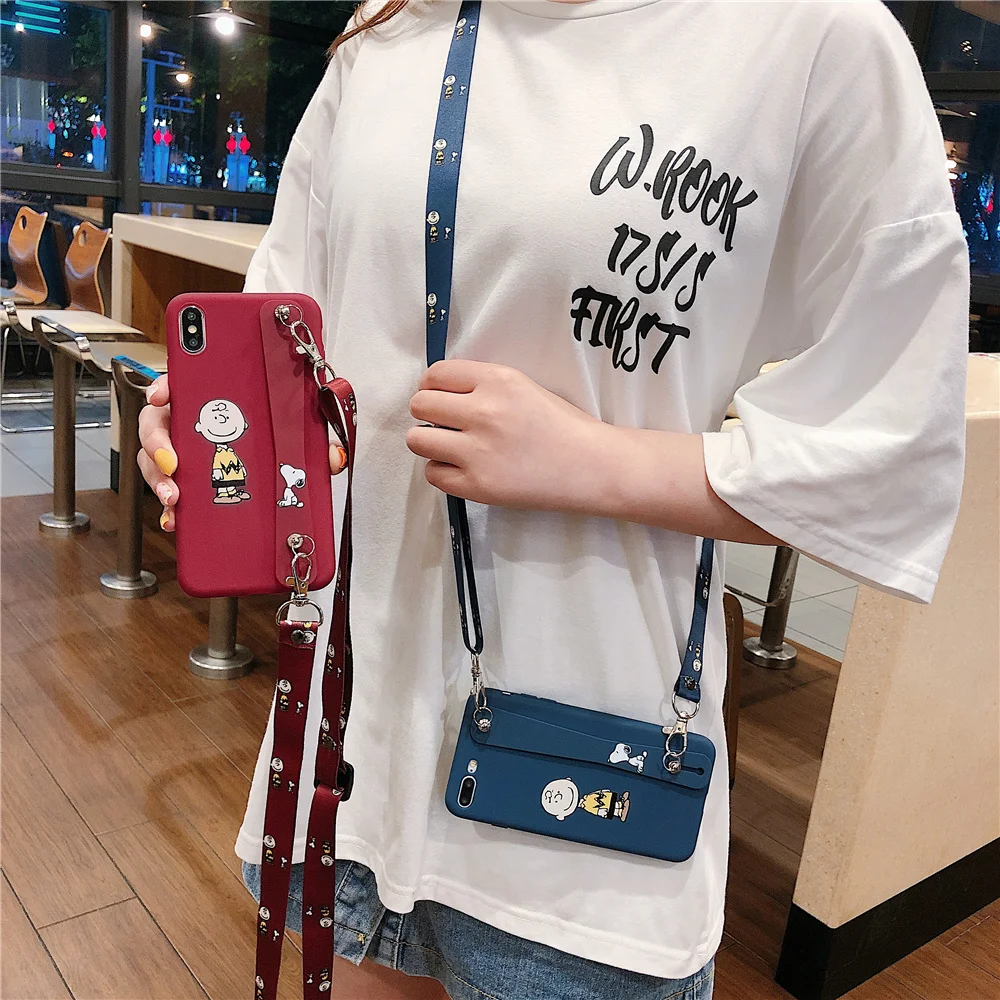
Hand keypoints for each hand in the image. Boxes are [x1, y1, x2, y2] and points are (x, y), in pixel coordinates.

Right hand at [137, 375, 347, 532]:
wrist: (279, 475)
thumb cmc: (280, 440)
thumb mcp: (299, 436)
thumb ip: (316, 442)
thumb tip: (334, 458)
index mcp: (212, 400)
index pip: (181, 383)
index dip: (165, 386)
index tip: (163, 396)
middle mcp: (191, 423)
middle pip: (157, 425)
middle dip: (157, 444)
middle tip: (174, 463)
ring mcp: (183, 453)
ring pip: (155, 461)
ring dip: (159, 479)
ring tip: (175, 499)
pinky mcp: (185, 483)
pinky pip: (167, 493)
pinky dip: (169, 510)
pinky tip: (176, 521)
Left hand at [406, 360, 611, 511]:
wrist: (591, 466)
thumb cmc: (562, 426)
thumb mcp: (524, 386)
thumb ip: (483, 385)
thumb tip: (438, 392)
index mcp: (498, 381)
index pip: (436, 374)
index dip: (432, 386)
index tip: (439, 396)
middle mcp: (484, 412)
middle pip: (420, 405)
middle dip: (427, 413)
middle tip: (444, 423)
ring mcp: (478, 451)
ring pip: (418, 440)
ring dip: (429, 442)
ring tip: (450, 447)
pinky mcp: (478, 486)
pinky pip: (433, 474)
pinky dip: (443, 471)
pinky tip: (463, 468)